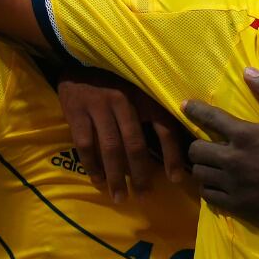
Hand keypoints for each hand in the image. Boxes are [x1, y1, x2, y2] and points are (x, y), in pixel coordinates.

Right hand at [58, 70, 189, 201]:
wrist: (80, 61)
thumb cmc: (118, 81)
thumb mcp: (143, 90)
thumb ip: (157, 113)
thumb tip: (181, 145)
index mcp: (147, 98)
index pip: (165, 130)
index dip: (172, 156)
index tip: (176, 179)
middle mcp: (125, 102)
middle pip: (136, 144)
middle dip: (140, 174)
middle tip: (144, 195)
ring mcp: (100, 107)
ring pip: (110, 148)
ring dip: (116, 176)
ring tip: (120, 196)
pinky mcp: (77, 112)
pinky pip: (85, 144)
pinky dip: (92, 165)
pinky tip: (97, 180)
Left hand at [182, 68, 258, 229]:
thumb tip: (249, 72)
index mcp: (246, 135)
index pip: (209, 118)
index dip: (195, 110)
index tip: (186, 106)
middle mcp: (233, 160)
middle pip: (196, 150)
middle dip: (199, 144)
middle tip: (209, 144)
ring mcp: (234, 185)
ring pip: (200, 175)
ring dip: (204, 167)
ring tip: (213, 166)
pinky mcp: (239, 206)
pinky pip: (209, 197)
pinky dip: (210, 189)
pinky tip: (220, 185)